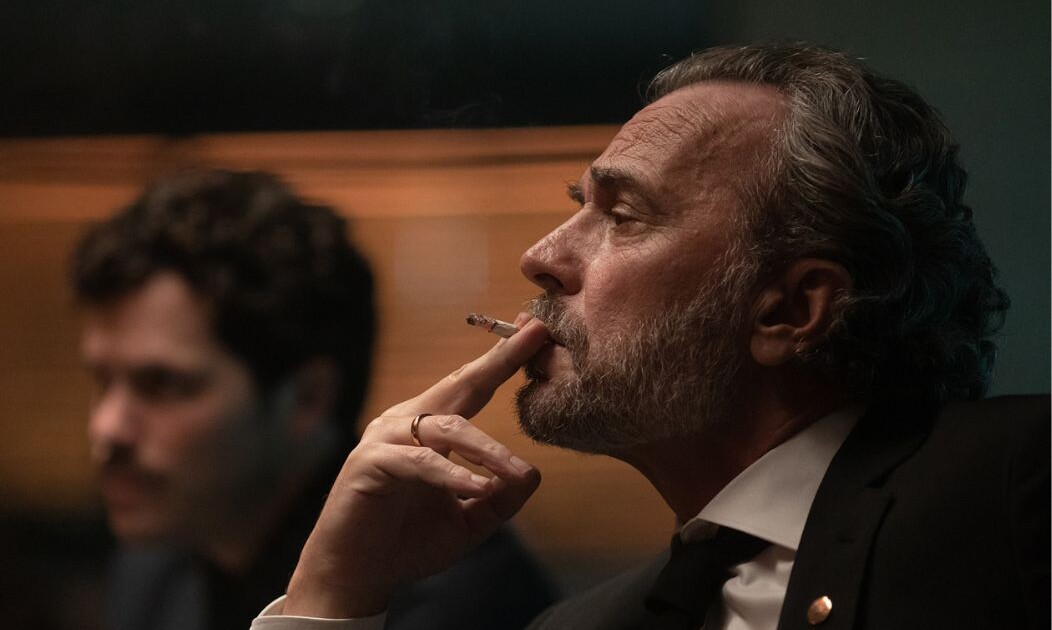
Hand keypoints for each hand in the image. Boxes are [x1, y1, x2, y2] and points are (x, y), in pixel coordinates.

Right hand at [283, 316, 548, 617]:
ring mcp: (385, 440)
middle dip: (499, 360)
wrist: (357, 579)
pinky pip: (420, 463)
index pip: (472, 388)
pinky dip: (452, 474)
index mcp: (428, 429)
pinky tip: (479, 486)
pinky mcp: (369, 464)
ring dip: (487, 448)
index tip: (536, 330)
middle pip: (460, 385)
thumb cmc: (408, 544)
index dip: (503, 360)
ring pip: (447, 428)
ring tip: (516, 470)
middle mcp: (406, 423)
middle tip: (536, 335)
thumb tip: (532, 474)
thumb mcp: (469, 521)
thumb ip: (500, 499)